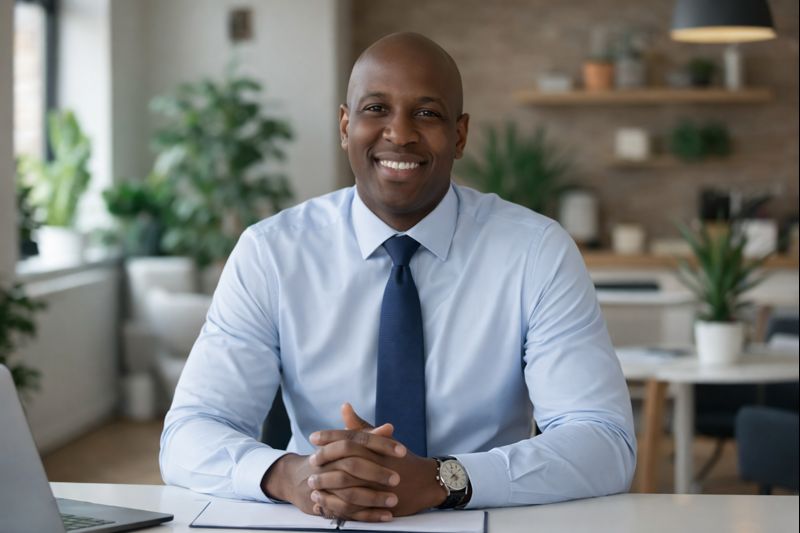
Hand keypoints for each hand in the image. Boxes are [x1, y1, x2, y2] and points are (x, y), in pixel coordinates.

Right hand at [261, 408, 404, 521]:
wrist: (301, 479)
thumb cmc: (333, 459)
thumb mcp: (348, 445)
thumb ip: (368, 436)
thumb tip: (389, 427)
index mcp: (334, 446)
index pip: (358, 440)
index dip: (381, 444)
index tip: (402, 450)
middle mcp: (328, 465)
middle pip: (352, 466)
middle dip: (376, 473)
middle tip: (397, 478)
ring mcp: (326, 487)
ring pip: (350, 493)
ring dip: (373, 499)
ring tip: (393, 501)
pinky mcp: (328, 506)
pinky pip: (349, 513)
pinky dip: (368, 516)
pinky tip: (386, 516)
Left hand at [310, 404, 447, 517]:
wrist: (425, 482)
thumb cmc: (401, 458)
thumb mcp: (383, 440)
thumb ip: (361, 426)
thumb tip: (344, 407)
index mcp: (378, 448)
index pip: (350, 439)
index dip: (330, 437)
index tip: (313, 437)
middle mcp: (379, 465)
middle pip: (346, 462)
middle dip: (325, 461)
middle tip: (311, 461)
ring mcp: (379, 486)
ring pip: (348, 486)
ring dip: (327, 485)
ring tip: (313, 484)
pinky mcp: (379, 504)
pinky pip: (353, 507)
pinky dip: (336, 505)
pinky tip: (324, 502)